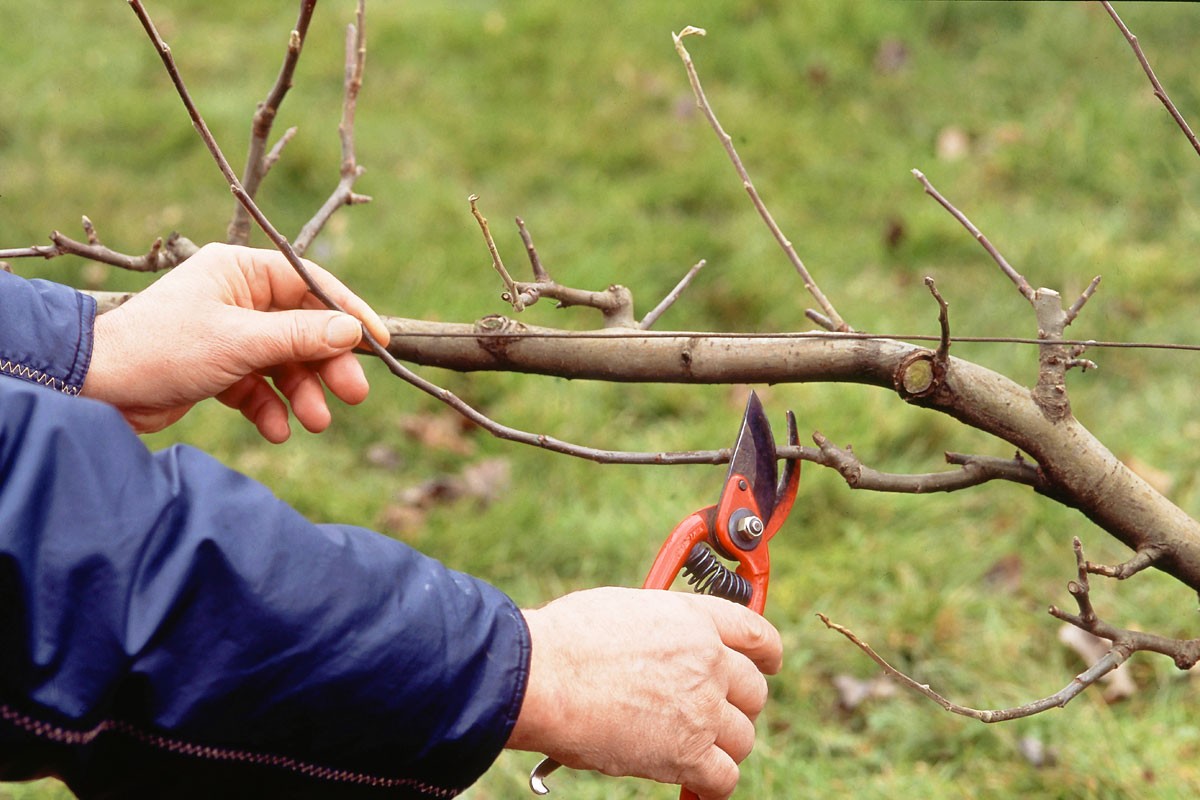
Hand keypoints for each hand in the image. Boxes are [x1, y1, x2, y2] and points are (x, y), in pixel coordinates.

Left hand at [82, 242, 389, 442]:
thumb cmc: (162, 348)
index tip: (381, 341)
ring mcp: (229, 334)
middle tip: (352, 395)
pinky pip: (260, 387)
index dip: (350, 312)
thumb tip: (354, 331)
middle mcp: (239, 298)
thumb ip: (300, 337)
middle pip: (305, 329)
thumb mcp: (240, 342)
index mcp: (242, 272)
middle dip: (327, 365)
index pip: (312, 285)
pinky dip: (271, 409)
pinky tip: (276, 430)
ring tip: (315, 422)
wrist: (95, 389)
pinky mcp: (218, 369)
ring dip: (303, 394)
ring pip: (286, 363)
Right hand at [508, 587, 782, 799]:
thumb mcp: (627, 609)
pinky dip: (712, 782)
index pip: (757, 633)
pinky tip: (695, 778)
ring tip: (693, 745)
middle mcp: (708, 661)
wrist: (542, 676)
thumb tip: (665, 647)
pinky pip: (724, 778)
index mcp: (694, 619)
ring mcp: (702, 709)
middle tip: (710, 713)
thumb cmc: (567, 639)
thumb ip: (662, 628)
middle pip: (754, 691)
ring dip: (723, 744)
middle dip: (737, 704)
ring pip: (743, 737)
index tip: (769, 663)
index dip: (768, 652)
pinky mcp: (687, 754)